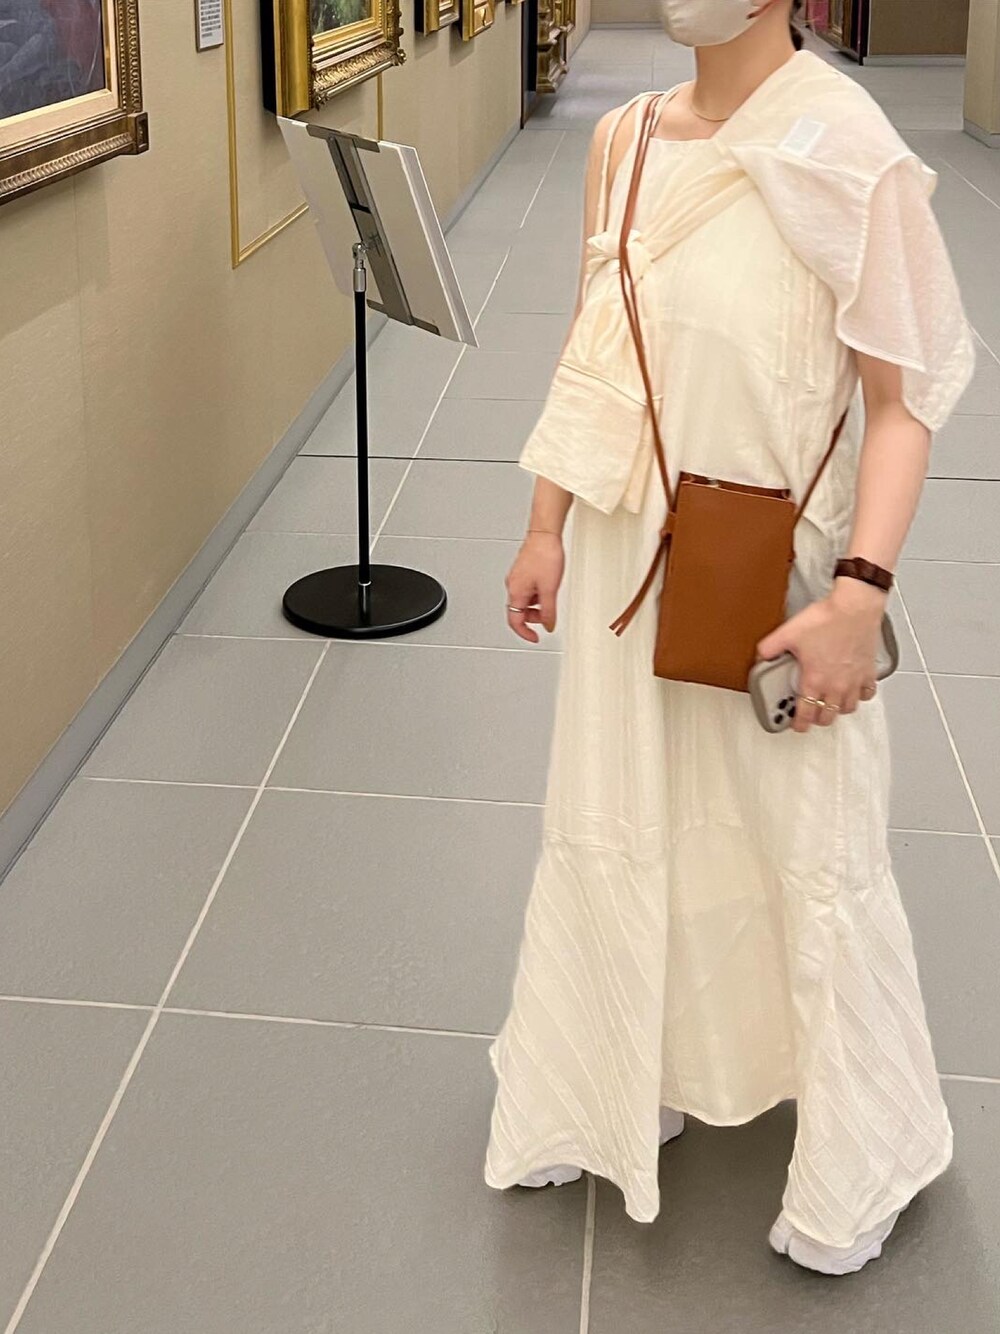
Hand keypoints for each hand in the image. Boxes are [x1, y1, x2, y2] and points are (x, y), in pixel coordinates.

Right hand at [505, 532, 564, 643]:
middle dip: (534, 618)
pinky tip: (548, 586)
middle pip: (519, 611)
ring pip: (524, 600)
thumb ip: (549, 612)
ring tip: (550, 597)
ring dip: (536, 605)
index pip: (515, 621)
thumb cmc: (544, 556)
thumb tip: (549, 626)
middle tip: (548, 616)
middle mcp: (513, 585)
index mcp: (516, 592)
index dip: (525, 633)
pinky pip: (527, 589)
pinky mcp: (523, 570)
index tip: (534, 638)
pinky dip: (537, 594)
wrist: (545, 534)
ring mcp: (517, 577)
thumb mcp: (550, 590)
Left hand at [757, 579, 885, 732]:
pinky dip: (860, 696)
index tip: (797, 726)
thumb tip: (762, 655)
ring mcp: (854, 680)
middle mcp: (836, 685)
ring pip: (847, 708)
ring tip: (830, 705)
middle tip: (811, 715)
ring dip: (837, 710)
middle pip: (827, 716)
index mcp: (815, 680)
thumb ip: (770, 647)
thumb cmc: (827, 619)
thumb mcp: (788, 633)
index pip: (806, 713)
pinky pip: (867, 693)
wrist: (854, 607)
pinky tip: (854, 691)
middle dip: (817, 719)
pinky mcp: (868, 671)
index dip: (799, 724)